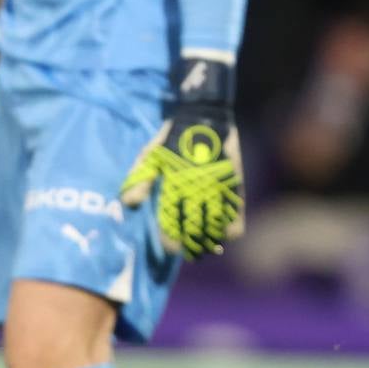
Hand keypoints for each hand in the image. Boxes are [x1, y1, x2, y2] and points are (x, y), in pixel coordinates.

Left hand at [119, 57, 245, 258]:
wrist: (205, 116)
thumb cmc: (172, 138)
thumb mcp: (150, 155)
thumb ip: (138, 180)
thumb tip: (131, 204)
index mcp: (174, 186)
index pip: (172, 226)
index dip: (171, 243)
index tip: (171, 247)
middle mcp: (197, 191)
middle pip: (194, 233)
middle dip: (191, 247)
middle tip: (189, 251)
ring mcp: (218, 189)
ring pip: (215, 229)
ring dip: (210, 242)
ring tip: (206, 246)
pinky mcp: (235, 186)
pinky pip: (236, 218)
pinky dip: (230, 230)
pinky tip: (224, 232)